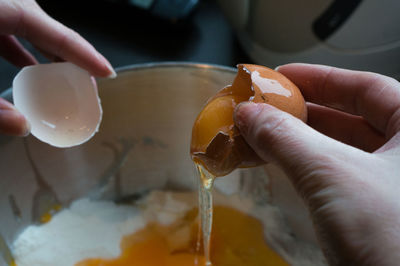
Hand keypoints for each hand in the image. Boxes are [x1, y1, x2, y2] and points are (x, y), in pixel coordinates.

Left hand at [0, 0, 115, 135]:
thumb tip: (22, 127)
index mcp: (7, 9)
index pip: (59, 34)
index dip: (88, 56)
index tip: (109, 73)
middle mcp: (9, 5)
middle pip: (53, 33)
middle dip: (76, 59)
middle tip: (90, 85)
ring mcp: (0, 8)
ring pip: (36, 31)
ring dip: (54, 56)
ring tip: (68, 81)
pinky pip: (17, 31)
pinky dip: (28, 51)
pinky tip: (32, 69)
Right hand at [234, 63, 399, 265]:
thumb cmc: (391, 238)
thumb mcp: (332, 174)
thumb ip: (286, 137)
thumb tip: (248, 114)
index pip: (366, 87)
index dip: (319, 78)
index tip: (281, 78)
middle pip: (352, 117)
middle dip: (303, 111)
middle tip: (265, 107)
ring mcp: (393, 186)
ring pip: (341, 149)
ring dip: (299, 140)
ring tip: (263, 133)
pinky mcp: (376, 212)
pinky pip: (336, 176)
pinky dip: (306, 167)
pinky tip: (282, 164)